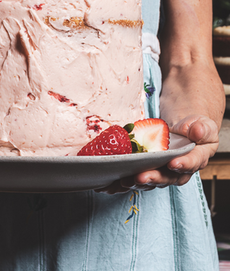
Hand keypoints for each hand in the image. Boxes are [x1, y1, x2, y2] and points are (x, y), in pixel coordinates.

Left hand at [94, 114, 218, 193]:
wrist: (181, 128)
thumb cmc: (193, 127)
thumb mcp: (202, 124)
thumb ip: (201, 129)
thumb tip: (198, 131)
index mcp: (195, 159)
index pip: (192, 163)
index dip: (183, 165)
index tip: (173, 163)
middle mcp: (177, 170)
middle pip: (166, 178)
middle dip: (152, 178)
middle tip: (140, 177)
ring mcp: (160, 172)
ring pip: (148, 181)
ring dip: (135, 182)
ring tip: (123, 181)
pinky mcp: (144, 170)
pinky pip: (134, 178)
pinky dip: (121, 183)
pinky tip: (109, 185)